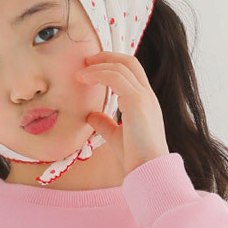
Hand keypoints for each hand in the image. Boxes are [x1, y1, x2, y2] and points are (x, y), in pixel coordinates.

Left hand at [77, 51, 168, 178]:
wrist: (148, 170)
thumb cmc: (136, 158)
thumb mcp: (116, 136)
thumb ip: (105, 123)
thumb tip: (90, 115)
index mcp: (145, 101)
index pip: (132, 71)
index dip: (112, 64)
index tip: (91, 68)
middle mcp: (147, 95)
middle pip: (129, 62)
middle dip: (106, 57)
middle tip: (85, 61)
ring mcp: (144, 97)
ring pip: (121, 67)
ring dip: (98, 66)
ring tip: (79, 73)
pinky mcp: (137, 102)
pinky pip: (115, 78)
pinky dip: (98, 74)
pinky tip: (83, 80)